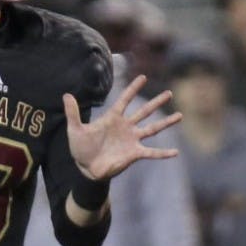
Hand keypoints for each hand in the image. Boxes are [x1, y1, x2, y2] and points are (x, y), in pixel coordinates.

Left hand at [63, 75, 182, 180]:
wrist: (86, 168)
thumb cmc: (81, 147)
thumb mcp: (75, 129)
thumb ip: (72, 112)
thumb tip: (65, 95)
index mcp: (112, 118)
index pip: (124, 100)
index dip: (132, 88)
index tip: (143, 77)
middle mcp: (125, 127)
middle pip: (144, 111)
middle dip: (156, 102)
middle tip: (169, 92)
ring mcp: (132, 140)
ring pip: (152, 128)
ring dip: (166, 122)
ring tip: (180, 115)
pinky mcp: (134, 154)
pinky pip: (152, 152)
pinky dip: (163, 153)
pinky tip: (176, 152)